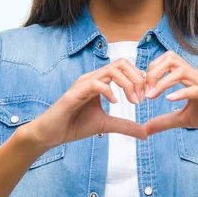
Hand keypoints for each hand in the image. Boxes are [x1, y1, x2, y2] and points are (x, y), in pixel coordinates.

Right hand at [23, 59, 147, 149]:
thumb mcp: (106, 125)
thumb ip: (125, 126)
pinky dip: (109, 91)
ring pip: (111, 70)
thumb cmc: (74, 125)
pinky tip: (115, 103)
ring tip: (133, 101)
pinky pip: (95, 84)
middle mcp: (92, 78)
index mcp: (99, 81)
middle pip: (121, 63)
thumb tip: (145, 133)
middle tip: (142, 97)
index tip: (146, 96)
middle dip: (137, 78)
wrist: (51, 134)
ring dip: (127, 84)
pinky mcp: (74, 93)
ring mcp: (83, 84)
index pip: (124, 68)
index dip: (139, 79)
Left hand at [142, 50, 197, 139]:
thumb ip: (165, 121)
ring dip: (162, 82)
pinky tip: (169, 101)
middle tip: (145, 90)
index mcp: (189, 77)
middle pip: (170, 57)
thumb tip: (144, 129)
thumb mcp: (185, 119)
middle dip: (153, 71)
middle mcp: (196, 76)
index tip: (142, 89)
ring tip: (152, 96)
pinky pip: (195, 89)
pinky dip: (180, 93)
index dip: (150, 71)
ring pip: (180, 70)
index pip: (166, 60)